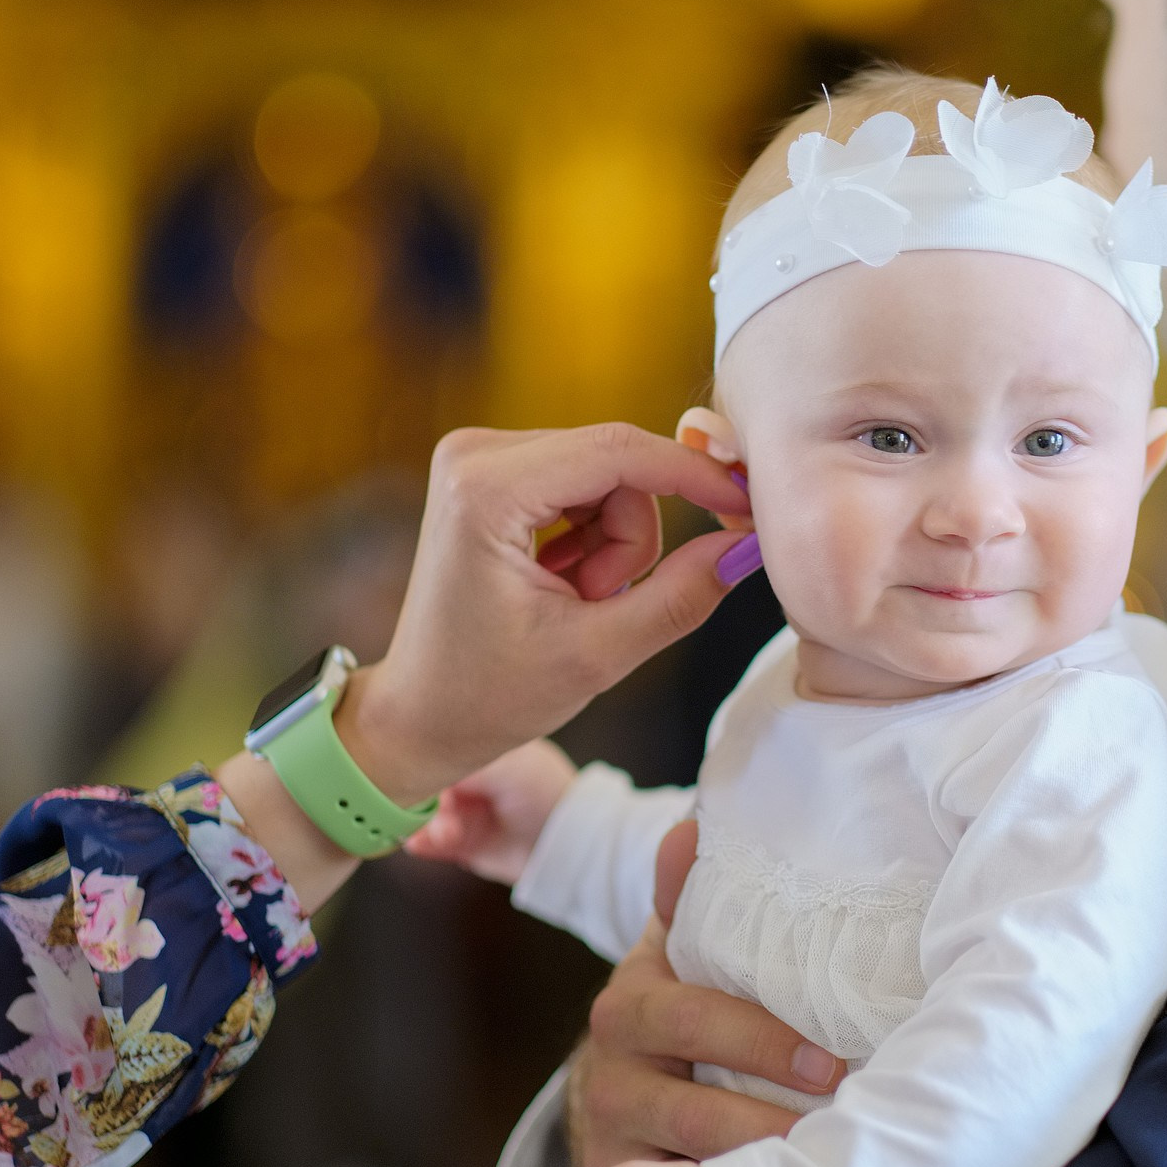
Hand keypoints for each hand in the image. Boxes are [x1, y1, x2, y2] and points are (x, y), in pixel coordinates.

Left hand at [220, 423, 749, 908]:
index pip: (620, 451)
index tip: (746, 505)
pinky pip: (584, 486)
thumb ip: (679, 596)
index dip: (694, 475)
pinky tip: (562, 586)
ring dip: (614, 546)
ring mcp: (479, 458)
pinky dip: (593, 541)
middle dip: (633, 540)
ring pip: (608, 477)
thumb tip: (744, 546)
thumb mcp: (598, 655)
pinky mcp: (492, 474)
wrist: (419, 716)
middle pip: (618, 463)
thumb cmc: (490, 696)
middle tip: (596, 605)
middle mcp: (475, 453)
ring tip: (573, 604)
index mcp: (486, 489)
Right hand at [564, 818, 845, 1166]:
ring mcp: (611, 1128)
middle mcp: (613, 1065)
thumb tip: (694, 824)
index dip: (765, 1040)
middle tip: (838, 1114)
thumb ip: (692, 896)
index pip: (697, 1014)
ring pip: (689, 1156)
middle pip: (694, 1100)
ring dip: (758, 1162)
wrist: (616, 1088)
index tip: (831, 1059)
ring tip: (823, 1165)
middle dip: (770, 1113)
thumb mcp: (679, 953)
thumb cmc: (677, 1008)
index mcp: (636, 998)